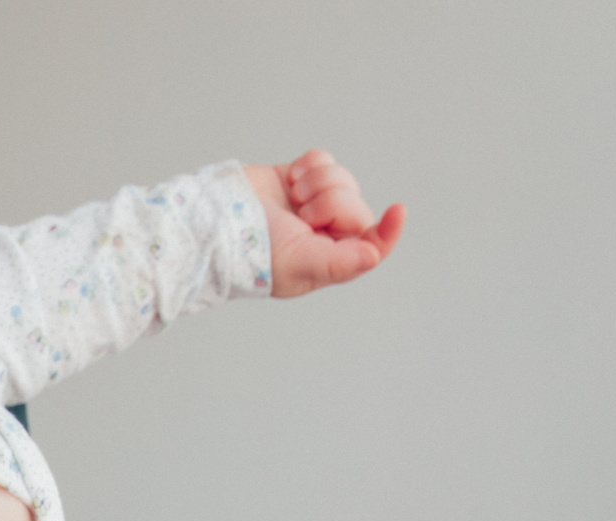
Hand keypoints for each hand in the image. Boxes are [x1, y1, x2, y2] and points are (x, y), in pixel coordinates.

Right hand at [244, 151, 404, 297]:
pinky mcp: (300, 179)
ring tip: (293, 198)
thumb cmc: (253, 255)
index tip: (397, 210)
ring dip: (317, 182)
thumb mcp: (300, 266)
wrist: (217, 223)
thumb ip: (341, 263)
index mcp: (331, 258)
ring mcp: (313, 203)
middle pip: (356, 204)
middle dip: (331, 202)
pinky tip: (290, 181)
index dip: (388, 230)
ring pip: (342, 178)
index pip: (372, 245)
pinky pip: (324, 160)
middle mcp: (326, 232)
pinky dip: (309, 166)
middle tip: (303, 216)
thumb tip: (373, 256)